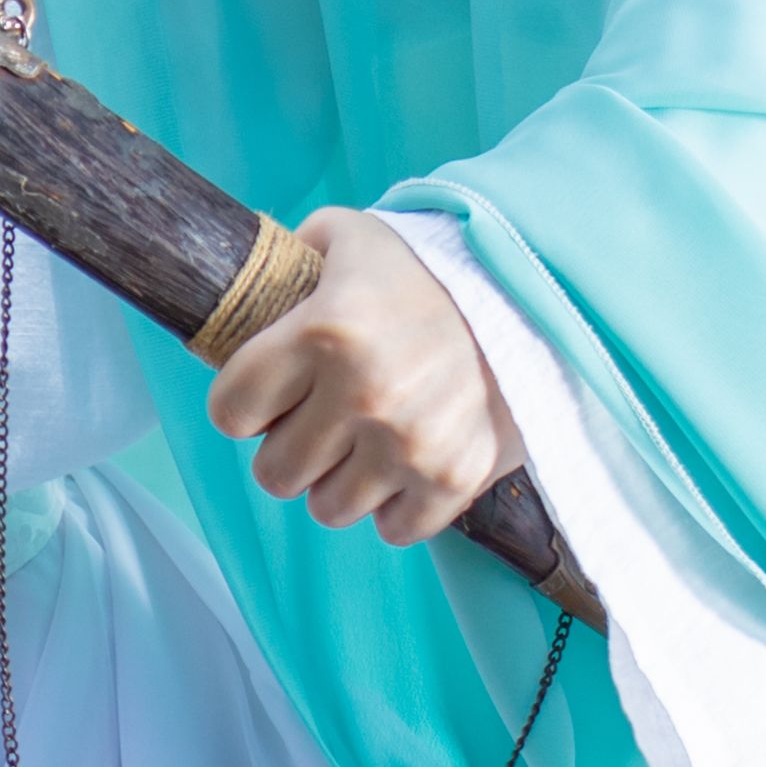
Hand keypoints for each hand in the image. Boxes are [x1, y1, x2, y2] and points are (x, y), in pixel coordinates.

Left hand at [203, 210, 523, 545]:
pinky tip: (403, 466)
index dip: (244, 403)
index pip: (231, 410)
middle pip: (274, 472)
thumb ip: (285, 260)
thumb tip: (241, 293)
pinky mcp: (453, 478)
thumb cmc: (429, 266)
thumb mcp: (349, 237)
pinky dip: (395, 506)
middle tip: (318, 420)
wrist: (534, 293)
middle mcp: (363, 393)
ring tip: (363, 440)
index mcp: (323, 332)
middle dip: (289, 447)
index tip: (267, 395)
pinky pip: (393, 530)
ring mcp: (409, 443)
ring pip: (327, 508)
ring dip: (339, 480)